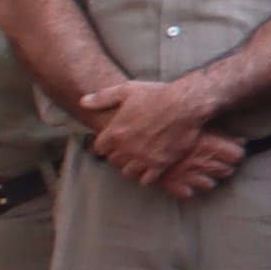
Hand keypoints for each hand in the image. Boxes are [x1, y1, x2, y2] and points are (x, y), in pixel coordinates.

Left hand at [86, 69, 211, 185]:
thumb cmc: (157, 95)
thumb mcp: (127, 90)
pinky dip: (147, 176)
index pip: (100, 149)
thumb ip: (103, 97)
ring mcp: (144, 157)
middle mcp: (126, 148)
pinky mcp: (161, 163)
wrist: (187, 103)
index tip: (113, 142)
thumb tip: (83, 102)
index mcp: (115, 132)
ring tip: (138, 160)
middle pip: (113, 161)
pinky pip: (147, 179)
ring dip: (132, 167)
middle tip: (127, 150)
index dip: (106, 145)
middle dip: (119, 156)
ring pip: (128, 172)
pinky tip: (151, 167)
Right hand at [159, 127, 247, 199]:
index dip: (236, 154)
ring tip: (200, 170)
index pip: (238, 156)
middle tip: (217, 160)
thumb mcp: (197, 125)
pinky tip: (185, 180)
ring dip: (207, 178)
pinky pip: (188, 194)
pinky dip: (188, 189)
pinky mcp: (172, 184)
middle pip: (227, 171)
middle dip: (224, 166)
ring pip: (210, 185)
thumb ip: (222, 135)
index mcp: (211, 146)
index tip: (232, 152)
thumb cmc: (170, 125)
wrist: (138, 136)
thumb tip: (242, 141)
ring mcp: (188, 175)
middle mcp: (202, 162)